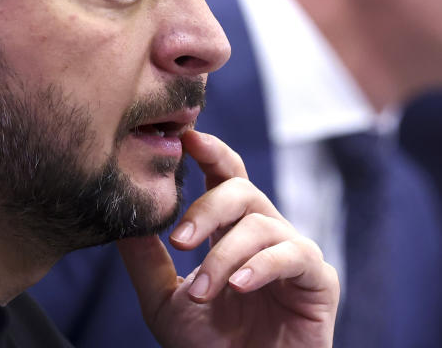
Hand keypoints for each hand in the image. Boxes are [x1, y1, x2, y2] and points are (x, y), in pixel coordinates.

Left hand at [116, 130, 338, 346]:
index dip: (210, 151)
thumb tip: (122, 218)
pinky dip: (262, 266)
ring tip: (203, 292)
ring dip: (224, 256)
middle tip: (179, 240)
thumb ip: (146, 261)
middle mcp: (265, 232)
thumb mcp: (163, 303)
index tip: (186, 138)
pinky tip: (239, 285)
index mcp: (231, 229)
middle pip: (242, 189)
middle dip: (207, 209)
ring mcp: (294, 252)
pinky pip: (294, 254)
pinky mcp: (319, 279)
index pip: (224, 175)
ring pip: (261, 224)